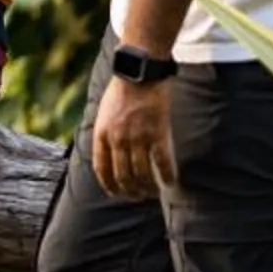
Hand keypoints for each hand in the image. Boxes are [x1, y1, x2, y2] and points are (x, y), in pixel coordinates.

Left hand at [91, 75, 175, 198]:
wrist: (139, 74)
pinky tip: (170, 183)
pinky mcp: (157, 134)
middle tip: (137, 197)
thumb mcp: (103, 114)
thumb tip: (106, 156)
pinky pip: (163, 162)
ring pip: (143, 173)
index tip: (116, 194)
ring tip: (152, 193)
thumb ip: (104, 135)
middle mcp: (118, 139)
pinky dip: (167, 175)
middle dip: (130, 191)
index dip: (109, 185)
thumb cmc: (121, 93)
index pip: (102, 169)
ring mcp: (138, 138)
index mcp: (102, 134)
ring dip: (148, 187)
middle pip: (123, 175)